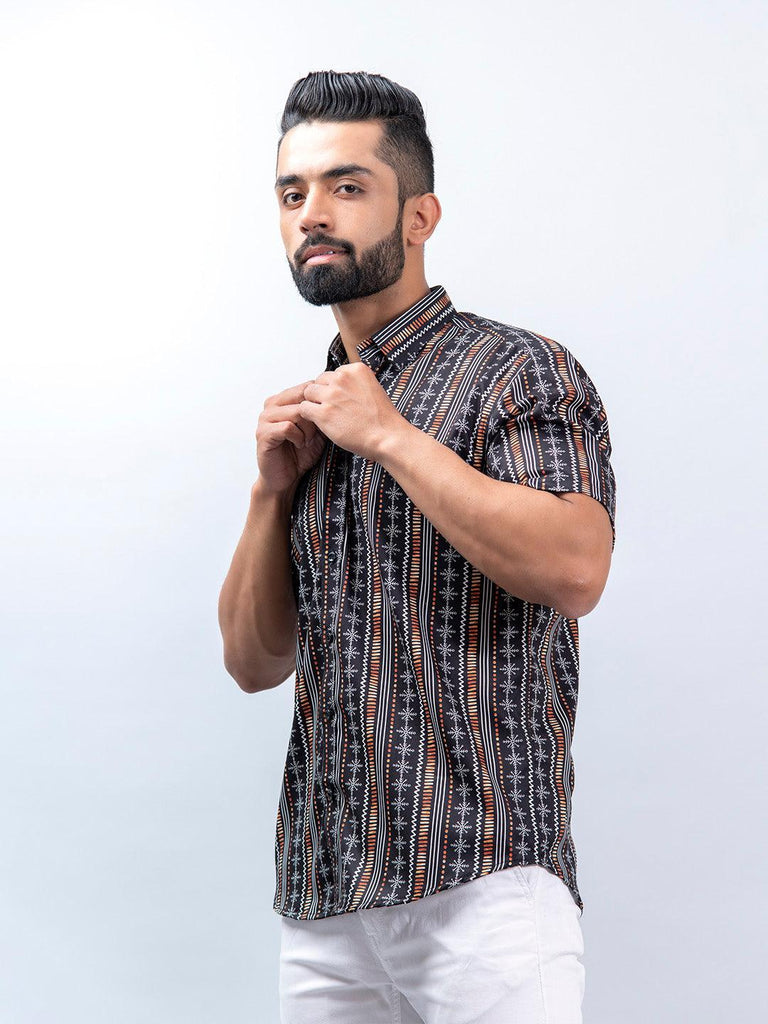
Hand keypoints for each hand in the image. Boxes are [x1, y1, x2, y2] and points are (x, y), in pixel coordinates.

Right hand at [255, 380, 327, 494]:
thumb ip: (321, 412)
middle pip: (302, 397)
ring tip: (308, 440)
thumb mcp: (316, 429)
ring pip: (296, 412)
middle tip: (316, 432)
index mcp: (282, 399)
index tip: (325, 420)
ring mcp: (264, 418)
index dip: (320, 403)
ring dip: (308, 429)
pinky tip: (300, 445)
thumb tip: (338, 398)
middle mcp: (271, 405)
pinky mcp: (263, 434)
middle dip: (315, 416)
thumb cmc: (300, 454)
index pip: (306, 387)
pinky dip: (298, 437)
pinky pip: (287, 427)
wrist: (286, 478)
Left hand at [299, 363, 405, 461]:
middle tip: (332, 409)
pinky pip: (304, 408)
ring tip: (325, 416)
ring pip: (308, 393)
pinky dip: (308, 416)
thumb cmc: (382, 419)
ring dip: (314, 404)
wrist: (387, 437)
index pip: (333, 374)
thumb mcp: (372, 388)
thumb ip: (354, 383)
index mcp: (355, 369)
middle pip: (319, 381)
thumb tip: (338, 385)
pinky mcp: (324, 413)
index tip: (341, 400)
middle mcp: (342, 378)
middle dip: (322, 394)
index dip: (334, 388)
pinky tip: (319, 423)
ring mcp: (332, 395)